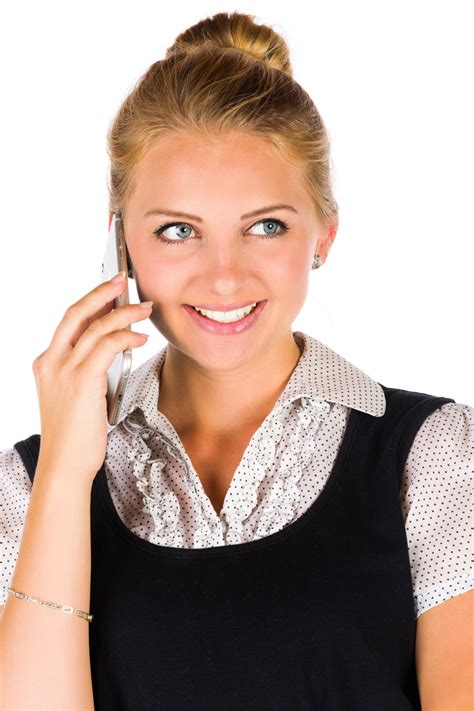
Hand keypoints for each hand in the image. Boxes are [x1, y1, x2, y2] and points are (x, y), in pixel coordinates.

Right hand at [31, 272, 152, 482]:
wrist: (64, 464)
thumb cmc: (75, 434)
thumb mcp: (76, 395)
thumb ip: (87, 369)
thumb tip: (114, 345)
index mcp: (46, 363)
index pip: (69, 322)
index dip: (91, 301)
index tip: (109, 290)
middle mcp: (51, 362)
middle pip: (77, 313)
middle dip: (102, 292)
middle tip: (123, 279)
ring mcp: (64, 370)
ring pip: (96, 326)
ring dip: (125, 313)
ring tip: (145, 308)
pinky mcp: (82, 381)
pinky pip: (108, 346)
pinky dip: (126, 336)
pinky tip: (140, 338)